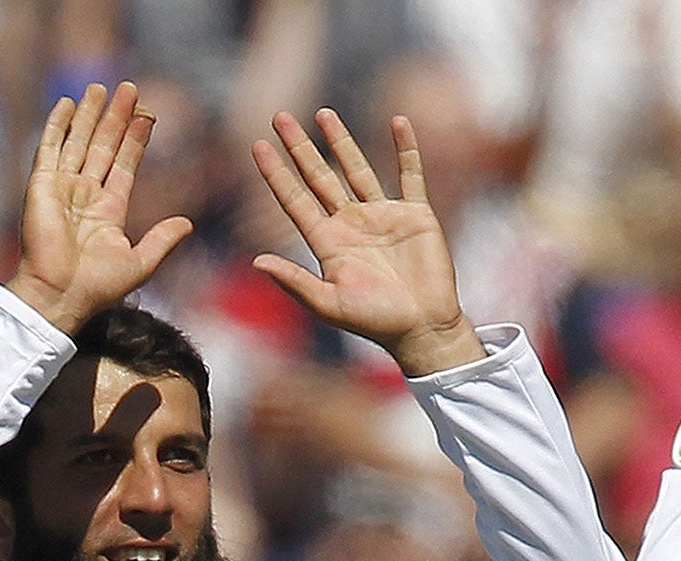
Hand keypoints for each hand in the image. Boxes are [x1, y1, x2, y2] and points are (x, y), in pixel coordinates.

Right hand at [8, 81, 193, 334]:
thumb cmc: (98, 287)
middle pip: (103, 146)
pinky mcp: (41, 186)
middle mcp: (85, 194)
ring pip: (79, 141)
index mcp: (109, 210)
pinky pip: (50, 149)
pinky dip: (57, 126)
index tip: (148, 116)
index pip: (125, 165)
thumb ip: (162, 240)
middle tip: (129, 88)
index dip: (136, 140)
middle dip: (116, 117)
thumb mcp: (140, 263)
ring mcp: (62, 187)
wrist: (62, 295)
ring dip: (90, 114)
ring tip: (101, 87)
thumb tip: (188, 223)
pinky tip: (67, 104)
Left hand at [249, 110, 482, 376]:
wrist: (423, 329)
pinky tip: (398, 122)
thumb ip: (295, 282)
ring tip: (323, 113)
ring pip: (356, 169)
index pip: (294, 200)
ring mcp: (383, 216)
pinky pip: (410, 175)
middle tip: (279, 116)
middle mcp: (351, 224)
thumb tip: (257, 262)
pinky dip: (406, 149)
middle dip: (299, 148)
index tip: (257, 145)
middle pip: (319, 177)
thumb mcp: (329, 305)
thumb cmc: (376, 322)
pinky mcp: (415, 215)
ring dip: (340, 141)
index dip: (276, 174)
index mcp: (328, 243)